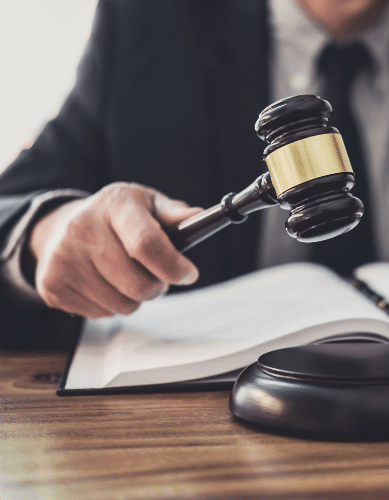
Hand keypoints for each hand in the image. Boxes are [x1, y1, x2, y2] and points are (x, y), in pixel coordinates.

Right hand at [29, 182, 202, 317]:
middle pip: (137, 284)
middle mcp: (82, 228)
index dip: (174, 267)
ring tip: (127, 275)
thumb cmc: (116, 216)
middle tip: (157, 275)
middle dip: (158, 286)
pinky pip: (101, 314)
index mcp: (114, 204)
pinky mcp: (52, 286)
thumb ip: (174, 214)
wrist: (63, 225)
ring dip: (135, 297)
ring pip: (122, 305)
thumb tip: (199, 217)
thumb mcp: (146, 204)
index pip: (147, 244)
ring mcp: (63, 259)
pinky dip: (111, 305)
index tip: (189, 274)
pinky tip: (105, 283)